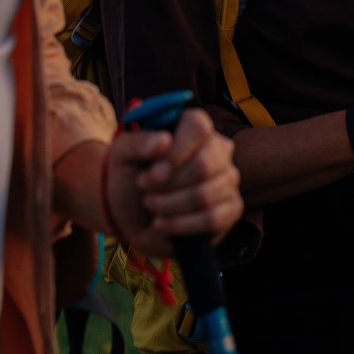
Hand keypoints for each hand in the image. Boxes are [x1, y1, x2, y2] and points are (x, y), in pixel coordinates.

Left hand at [106, 109, 241, 258]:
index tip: (152, 171)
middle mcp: (218, 150)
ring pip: (205, 196)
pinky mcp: (231, 209)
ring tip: (151, 205)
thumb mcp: (122, 154)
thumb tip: (164, 140)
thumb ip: (138, 143)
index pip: (199, 127)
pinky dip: (180, 225)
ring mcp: (228, 179)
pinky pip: (213, 219)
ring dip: (168, 206)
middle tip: (145, 189)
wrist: (129, 215)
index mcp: (194, 128)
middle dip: (167, 185)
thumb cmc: (130, 177)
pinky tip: (163, 224)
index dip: (175, 152)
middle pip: (203, 165)